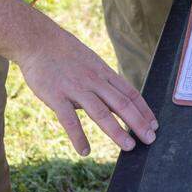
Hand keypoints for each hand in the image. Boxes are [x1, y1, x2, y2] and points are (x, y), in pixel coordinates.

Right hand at [18, 27, 157, 156]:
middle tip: (150, 140)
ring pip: (101, 112)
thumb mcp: (90, 62)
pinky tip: (85, 151)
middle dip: (138, 122)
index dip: (143, 110)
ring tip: (129, 146)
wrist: (38, 40)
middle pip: (121, 103)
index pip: (130, 93)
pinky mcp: (56, 96)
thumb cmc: (64, 53)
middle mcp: (94, 80)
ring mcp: (75, 88)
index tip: (154, 124)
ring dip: (116, 131)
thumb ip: (101, 81)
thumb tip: (113, 100)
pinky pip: (69, 120)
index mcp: (103, 72)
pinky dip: (78, 137)